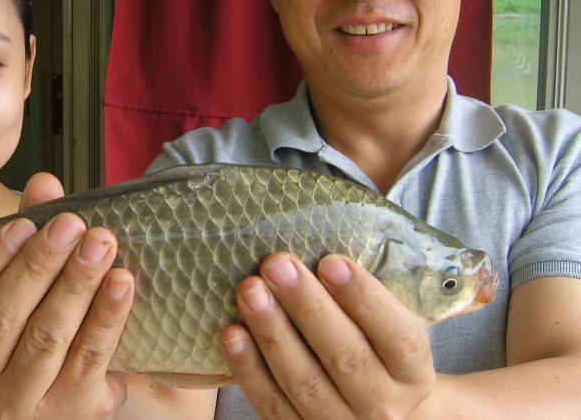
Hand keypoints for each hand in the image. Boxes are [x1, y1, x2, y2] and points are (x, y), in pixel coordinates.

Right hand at [0, 172, 135, 419]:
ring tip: (101, 243)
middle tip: (72, 224)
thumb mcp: (7, 294)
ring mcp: (15, 406)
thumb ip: (23, 238)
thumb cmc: (21, 340)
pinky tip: (121, 282)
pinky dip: (106, 318)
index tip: (24, 225)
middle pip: (1, 316)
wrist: (50, 406)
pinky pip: (88, 360)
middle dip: (40, 264)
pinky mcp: (65, 414)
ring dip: (76, 284)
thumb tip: (44, 184)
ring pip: (45, 338)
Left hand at [219, 253, 434, 418]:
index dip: (364, 298)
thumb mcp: (390, 326)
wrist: (376, 412)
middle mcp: (384, 406)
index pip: (398, 336)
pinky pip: (271, 404)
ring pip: (304, 381)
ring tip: (249, 289)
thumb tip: (320, 241)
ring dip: (272, 332)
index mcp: (413, 372)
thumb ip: (365, 297)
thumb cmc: (374, 349)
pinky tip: (231, 333)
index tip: (331, 260)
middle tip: (277, 263)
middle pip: (346, 356)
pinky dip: (248, 369)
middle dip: (307, 306)